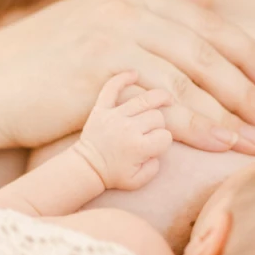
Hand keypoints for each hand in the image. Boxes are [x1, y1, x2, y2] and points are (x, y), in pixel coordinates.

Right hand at [0, 0, 254, 154]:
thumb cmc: (36, 68)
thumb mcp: (96, 26)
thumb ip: (154, 10)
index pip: (203, 22)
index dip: (245, 52)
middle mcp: (124, 10)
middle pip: (205, 49)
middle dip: (249, 86)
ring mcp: (112, 38)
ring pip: (191, 76)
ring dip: (232, 111)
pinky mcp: (100, 72)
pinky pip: (164, 101)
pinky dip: (198, 124)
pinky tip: (221, 143)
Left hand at [74, 72, 172, 190]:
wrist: (87, 167)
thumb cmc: (113, 174)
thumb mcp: (138, 181)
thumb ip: (155, 167)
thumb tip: (158, 150)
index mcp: (139, 147)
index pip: (165, 136)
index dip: (164, 140)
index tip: (157, 145)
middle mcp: (128, 129)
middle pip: (157, 116)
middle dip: (160, 123)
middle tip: (153, 131)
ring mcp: (115, 116)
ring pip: (144, 100)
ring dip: (159, 97)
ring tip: (167, 98)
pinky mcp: (101, 109)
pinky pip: (111, 88)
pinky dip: (122, 78)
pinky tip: (134, 73)